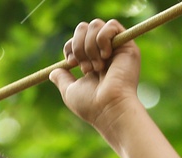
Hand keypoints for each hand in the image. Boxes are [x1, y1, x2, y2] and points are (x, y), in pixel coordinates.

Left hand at [49, 19, 142, 137]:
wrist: (109, 109)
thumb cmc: (91, 105)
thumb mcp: (70, 92)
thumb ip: (62, 79)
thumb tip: (53, 72)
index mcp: (93, 60)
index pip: (77, 38)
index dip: (70, 46)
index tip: (71, 63)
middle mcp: (105, 51)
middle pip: (85, 27)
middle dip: (78, 45)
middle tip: (85, 68)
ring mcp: (117, 47)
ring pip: (96, 24)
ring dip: (89, 47)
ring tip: (96, 67)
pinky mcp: (128, 45)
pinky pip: (111, 25)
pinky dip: (102, 39)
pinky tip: (105, 57)